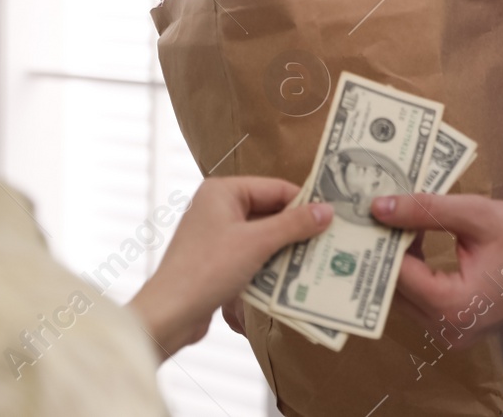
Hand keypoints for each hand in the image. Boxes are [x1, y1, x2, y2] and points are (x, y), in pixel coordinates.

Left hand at [129, 177, 332, 359]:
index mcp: (222, 191)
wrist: (169, 314)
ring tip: (317, 258)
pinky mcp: (216, 260)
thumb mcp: (257, 243)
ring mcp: (215, 234)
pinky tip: (292, 276)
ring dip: (285, 248)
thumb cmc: (207, 270)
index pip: (275, 188)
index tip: (333, 216)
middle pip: (269, 211)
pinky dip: (269, 263)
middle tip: (330, 239)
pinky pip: (251, 254)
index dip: (304, 202)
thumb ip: (293, 224)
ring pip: (262, 235)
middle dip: (296, 228)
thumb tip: (327, 211)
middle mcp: (217, 207)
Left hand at [369, 193, 502, 344]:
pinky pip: (421, 301)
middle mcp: (447, 330)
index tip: (370, 210)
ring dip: (397, 262)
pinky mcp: (455, 329)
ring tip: (392, 223)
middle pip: (395, 290)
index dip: (381, 241)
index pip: (398, 274)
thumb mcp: (476, 215)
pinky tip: (412, 242)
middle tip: (375, 214)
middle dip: (384, 252)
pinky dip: (413, 273)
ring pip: (405, 298)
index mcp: (453, 306)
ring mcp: (451, 334)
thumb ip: (425, 211)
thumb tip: (379, 207)